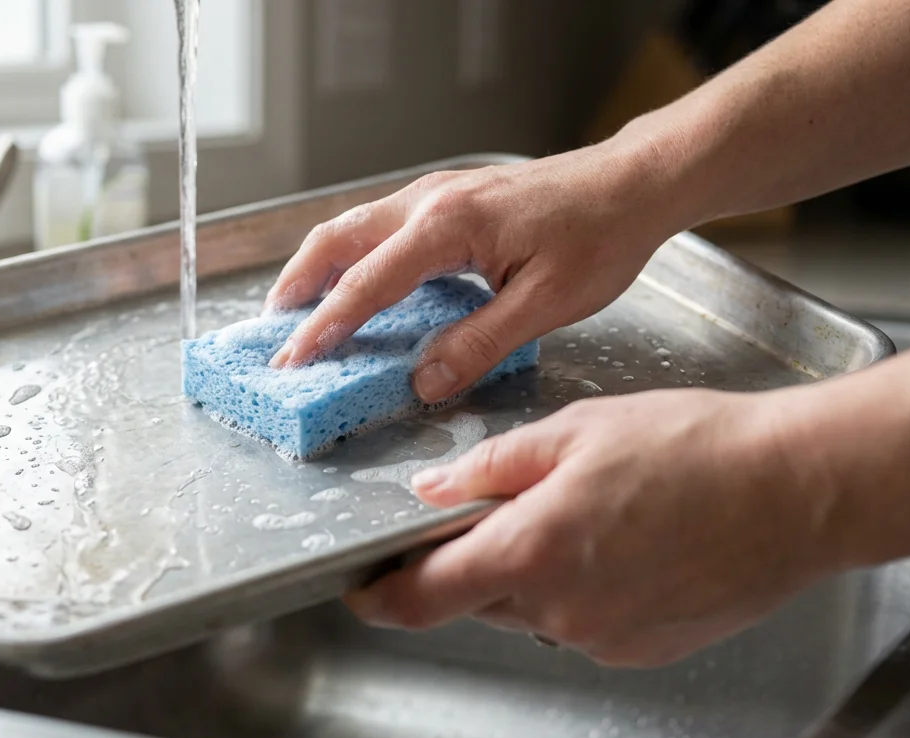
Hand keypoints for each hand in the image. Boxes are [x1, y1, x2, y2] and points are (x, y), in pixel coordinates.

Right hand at [265, 141, 683, 403]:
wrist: (634, 183)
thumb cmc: (600, 237)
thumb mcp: (544, 305)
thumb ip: (478, 344)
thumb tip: (423, 381)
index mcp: (447, 225)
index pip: (366, 283)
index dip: (325, 326)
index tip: (294, 358)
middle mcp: (429, 200)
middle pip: (337, 240)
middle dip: (297, 285)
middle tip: (274, 333)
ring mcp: (436, 192)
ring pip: (353, 226)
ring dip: (319, 267)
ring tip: (297, 309)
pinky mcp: (449, 196)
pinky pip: (381, 224)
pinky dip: (351, 254)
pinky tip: (356, 281)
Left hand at [342, 388, 836, 667]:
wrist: (799, 491)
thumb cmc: (697, 449)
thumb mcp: (575, 431)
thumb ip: (491, 467)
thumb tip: (433, 489)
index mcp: (531, 552)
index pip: (423, 597)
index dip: (381, 596)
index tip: (363, 586)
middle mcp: (561, 609)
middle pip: (478, 597)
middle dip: (474, 558)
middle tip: (506, 505)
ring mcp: (604, 636)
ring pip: (531, 608)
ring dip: (531, 569)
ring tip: (587, 511)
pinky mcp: (641, 647)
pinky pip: (581, 620)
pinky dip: (579, 587)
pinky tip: (620, 541)